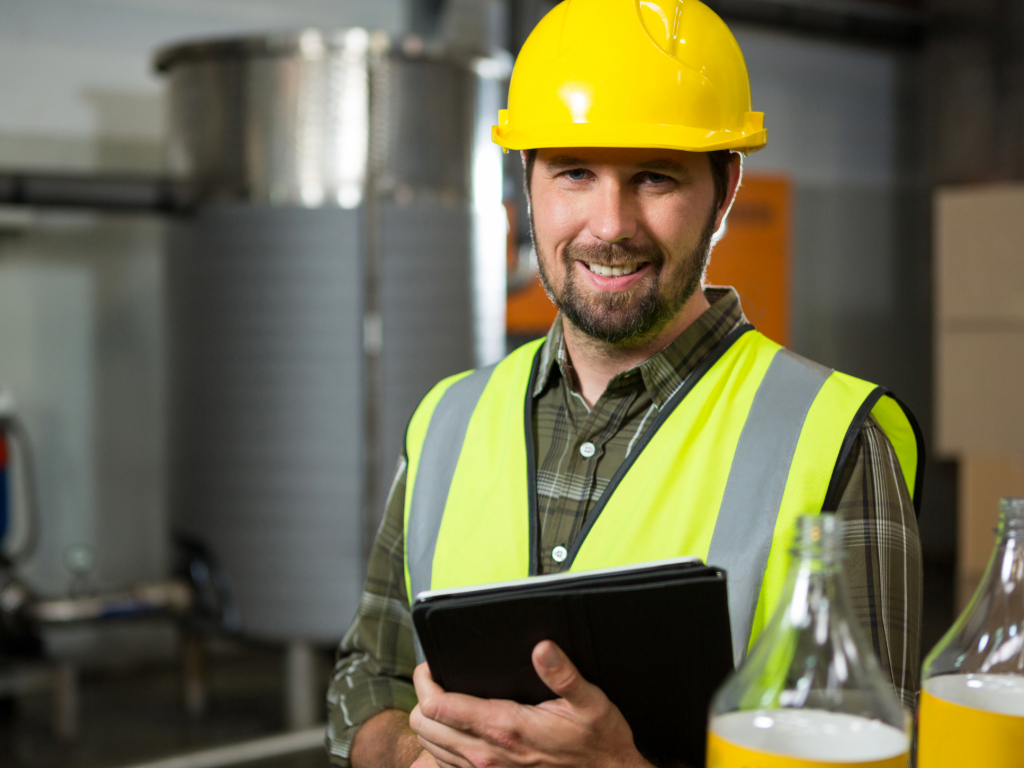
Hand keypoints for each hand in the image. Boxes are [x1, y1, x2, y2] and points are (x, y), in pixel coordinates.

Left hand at [409, 640, 651, 767]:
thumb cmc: (597, 741)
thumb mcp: (589, 702)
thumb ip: (564, 674)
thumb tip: (542, 648)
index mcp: (504, 727)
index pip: (437, 706)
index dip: (425, 681)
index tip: (431, 666)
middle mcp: (487, 754)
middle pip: (423, 726)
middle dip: (422, 699)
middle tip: (436, 679)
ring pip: (430, 748)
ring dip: (430, 724)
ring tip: (444, 701)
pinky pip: (446, 767)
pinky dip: (440, 750)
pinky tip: (453, 733)